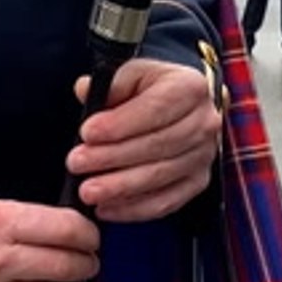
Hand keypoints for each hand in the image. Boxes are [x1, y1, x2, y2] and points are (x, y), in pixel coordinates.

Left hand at [65, 58, 223, 223]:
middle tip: (77, 163)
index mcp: (190, 87)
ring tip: (87, 190)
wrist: (178, 105)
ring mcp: (204, 155)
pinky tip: (106, 209)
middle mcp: (204, 122)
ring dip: (120, 187)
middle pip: (157, 146)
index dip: (120, 124)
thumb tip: (85, 90)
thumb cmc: (150, 88)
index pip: (155, 108)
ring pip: (160, 176)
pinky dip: (134, 209)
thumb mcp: (132, 73)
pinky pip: (166, 202)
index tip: (87, 133)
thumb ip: (110, 83)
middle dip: (112, 157)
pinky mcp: (197, 182)